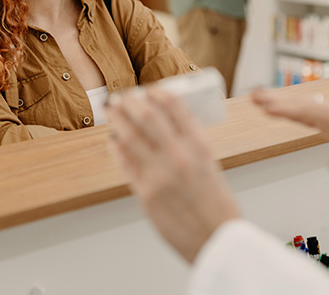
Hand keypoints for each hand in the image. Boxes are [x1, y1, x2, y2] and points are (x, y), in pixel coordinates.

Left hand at [106, 88, 240, 262]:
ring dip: (117, 120)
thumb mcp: (210, 162)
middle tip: (123, 98)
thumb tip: (167, 122)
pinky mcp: (145, 193)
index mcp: (199, 145)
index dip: (157, 92)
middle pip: (145, 116)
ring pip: (129, 136)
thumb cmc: (215, 202)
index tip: (150, 90)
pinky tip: (114, 141)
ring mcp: (159, 174)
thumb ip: (189, 142)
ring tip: (113, 113)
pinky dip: (116, 147)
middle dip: (130, 102)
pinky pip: (124, 162)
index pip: (174, 105)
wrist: (215, 237)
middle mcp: (179, 155)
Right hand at [251, 90, 328, 192]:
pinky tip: (280, 111)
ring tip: (259, 100)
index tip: (269, 108)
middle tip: (254, 97)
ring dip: (282, 104)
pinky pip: (310, 116)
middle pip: (304, 104)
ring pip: (304, 108)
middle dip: (278, 100)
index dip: (288, 109)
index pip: (312, 111)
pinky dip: (293, 113)